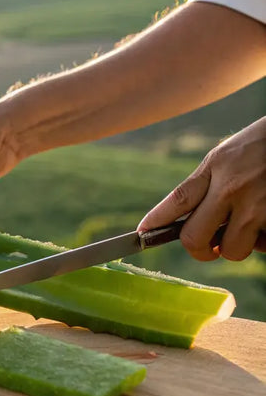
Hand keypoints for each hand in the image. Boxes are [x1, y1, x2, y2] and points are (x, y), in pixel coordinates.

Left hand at [139, 117, 265, 260]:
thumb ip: (205, 183)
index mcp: (217, 168)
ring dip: (234, 246)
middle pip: (195, 239)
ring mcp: (259, 207)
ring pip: (231, 250)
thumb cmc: (263, 145)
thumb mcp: (226, 154)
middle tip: (207, 246)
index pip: (178, 201)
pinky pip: (263, 246)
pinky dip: (263, 241)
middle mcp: (234, 189)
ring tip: (246, 226)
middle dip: (199, 249)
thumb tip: (179, 218)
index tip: (141, 233)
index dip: (156, 222)